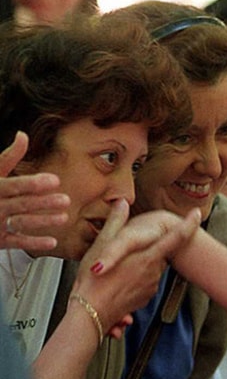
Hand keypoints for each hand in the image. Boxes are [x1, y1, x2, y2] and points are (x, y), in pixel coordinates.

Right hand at [0, 131, 69, 250]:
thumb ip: (9, 157)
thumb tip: (22, 135)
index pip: (13, 185)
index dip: (33, 183)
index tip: (55, 180)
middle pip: (20, 203)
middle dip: (42, 202)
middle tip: (65, 200)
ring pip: (21, 222)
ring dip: (43, 221)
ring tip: (64, 218)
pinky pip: (17, 242)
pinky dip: (34, 243)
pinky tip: (52, 242)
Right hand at [72, 202, 200, 331]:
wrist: (90, 315)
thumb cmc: (93, 279)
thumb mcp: (101, 246)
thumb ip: (115, 222)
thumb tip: (121, 202)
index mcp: (148, 256)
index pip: (176, 237)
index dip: (188, 224)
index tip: (197, 213)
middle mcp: (155, 272)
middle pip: (157, 253)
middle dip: (145, 250)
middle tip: (122, 255)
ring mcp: (151, 287)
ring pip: (150, 269)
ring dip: (137, 267)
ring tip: (113, 273)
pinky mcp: (145, 299)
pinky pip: (143, 284)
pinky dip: (132, 282)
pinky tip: (116, 284)